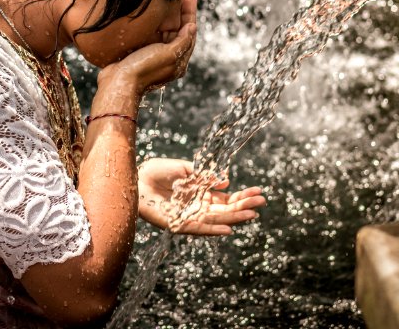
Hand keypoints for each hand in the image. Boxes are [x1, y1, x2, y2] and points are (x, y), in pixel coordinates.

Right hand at [98, 0, 198, 98]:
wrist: (117, 83)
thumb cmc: (143, 69)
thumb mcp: (168, 54)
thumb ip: (182, 41)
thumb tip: (192, 27)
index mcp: (178, 61)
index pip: (189, 33)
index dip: (190, 13)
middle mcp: (168, 57)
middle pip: (179, 30)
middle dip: (181, 11)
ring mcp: (154, 54)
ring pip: (166, 30)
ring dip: (169, 14)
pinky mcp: (141, 52)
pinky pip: (153, 33)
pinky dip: (156, 21)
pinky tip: (154, 10)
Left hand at [137, 157, 265, 235]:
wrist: (136, 178)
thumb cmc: (158, 171)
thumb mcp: (185, 169)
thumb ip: (205, 176)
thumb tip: (227, 180)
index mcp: (201, 192)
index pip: (226, 197)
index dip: (242, 195)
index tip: (258, 192)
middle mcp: (198, 205)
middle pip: (226, 209)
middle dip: (244, 206)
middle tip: (262, 202)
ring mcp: (190, 215)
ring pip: (217, 219)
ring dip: (234, 218)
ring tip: (252, 214)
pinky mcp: (178, 223)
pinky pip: (199, 228)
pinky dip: (213, 230)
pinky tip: (228, 230)